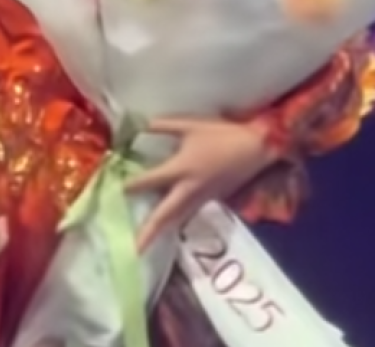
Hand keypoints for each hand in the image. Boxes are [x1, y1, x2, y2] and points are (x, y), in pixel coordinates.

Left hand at [125, 117, 274, 250]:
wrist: (257, 149)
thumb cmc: (222, 135)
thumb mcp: (190, 125)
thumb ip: (162, 126)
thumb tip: (138, 124)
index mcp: (181, 169)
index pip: (151, 180)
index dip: (133, 185)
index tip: (117, 190)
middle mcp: (190, 189)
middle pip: (165, 214)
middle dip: (149, 232)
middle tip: (134, 249)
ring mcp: (202, 197)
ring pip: (177, 218)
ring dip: (161, 230)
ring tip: (145, 244)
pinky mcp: (212, 199)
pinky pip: (189, 212)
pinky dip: (176, 221)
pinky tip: (169, 223)